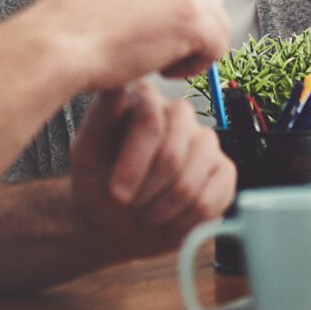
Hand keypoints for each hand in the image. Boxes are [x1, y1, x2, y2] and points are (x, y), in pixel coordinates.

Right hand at [46, 0, 229, 91]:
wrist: (60, 43)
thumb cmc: (72, 25)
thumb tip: (167, 6)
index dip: (180, 2)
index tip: (162, 23)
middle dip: (191, 22)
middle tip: (159, 44)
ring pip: (217, 21)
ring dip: (192, 45)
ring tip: (157, 58)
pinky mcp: (195, 18)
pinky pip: (217, 47)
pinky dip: (195, 65)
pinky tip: (163, 67)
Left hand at [69, 85, 235, 258]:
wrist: (117, 220)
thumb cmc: (98, 182)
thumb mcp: (86, 154)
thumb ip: (99, 120)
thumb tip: (117, 89)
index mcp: (146, 99)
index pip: (150, 122)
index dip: (134, 164)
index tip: (117, 194)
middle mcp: (180, 113)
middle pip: (172, 155)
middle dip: (146, 191)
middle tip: (129, 205)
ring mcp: (206, 140)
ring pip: (190, 182)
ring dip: (162, 209)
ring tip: (145, 214)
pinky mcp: (224, 170)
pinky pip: (211, 200)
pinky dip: (184, 220)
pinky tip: (168, 219)